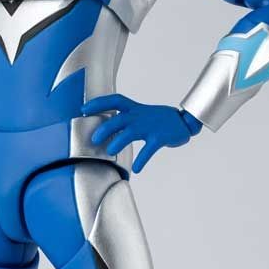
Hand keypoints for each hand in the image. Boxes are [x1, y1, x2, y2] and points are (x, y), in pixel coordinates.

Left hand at [81, 95, 200, 172]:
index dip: (98, 103)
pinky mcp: (160, 137)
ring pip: (130, 133)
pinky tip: (136, 168)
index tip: (84, 108)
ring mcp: (150, 126)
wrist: (185, 121)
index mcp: (135, 109)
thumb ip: (126, 118)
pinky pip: (148, 150)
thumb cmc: (160, 119)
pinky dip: (141, 160)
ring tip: (109, 152)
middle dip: (104, 128)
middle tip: (94, 139)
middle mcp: (140, 116)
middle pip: (118, 119)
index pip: (114, 100)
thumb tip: (106, 128)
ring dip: (118, 142)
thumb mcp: (142, 114)